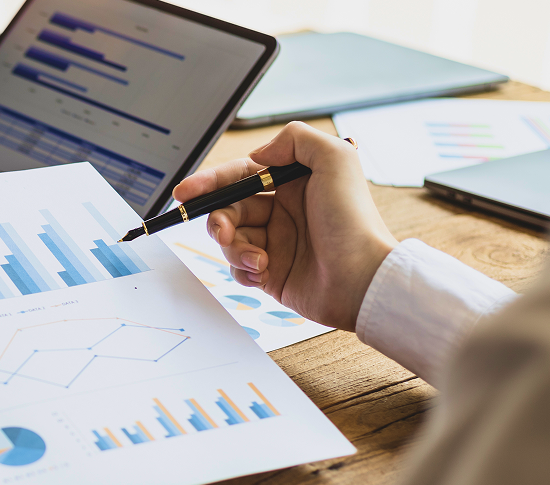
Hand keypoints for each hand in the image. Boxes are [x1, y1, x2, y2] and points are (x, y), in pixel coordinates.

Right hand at [172, 122, 396, 329]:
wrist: (364, 279)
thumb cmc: (354, 222)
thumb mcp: (336, 159)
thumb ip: (295, 139)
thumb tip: (258, 154)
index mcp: (292, 184)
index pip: (240, 176)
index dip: (209, 182)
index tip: (185, 192)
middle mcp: (282, 211)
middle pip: (228, 209)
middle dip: (218, 220)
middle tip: (222, 232)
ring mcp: (276, 243)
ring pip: (228, 240)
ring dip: (234, 248)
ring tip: (259, 259)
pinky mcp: (272, 273)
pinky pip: (237, 268)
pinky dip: (242, 270)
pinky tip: (263, 271)